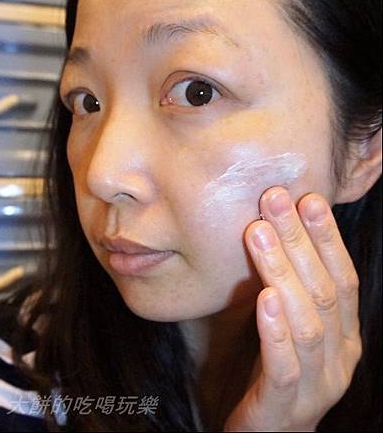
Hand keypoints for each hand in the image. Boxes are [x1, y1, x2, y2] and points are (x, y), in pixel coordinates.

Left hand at [223, 187, 361, 431]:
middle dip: (300, 241)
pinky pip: (285, 366)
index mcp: (345, 335)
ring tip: (259, 232)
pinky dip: (277, 330)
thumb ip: (293, 286)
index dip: (327, 237)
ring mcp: (318, 386)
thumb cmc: (276, 368)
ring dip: (283, 271)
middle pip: (325, 291)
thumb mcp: (291, 323)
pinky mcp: (285, 407)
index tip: (308, 198)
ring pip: (307, 322)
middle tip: (275, 200)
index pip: (344, 278)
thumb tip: (280, 226)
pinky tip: (265, 299)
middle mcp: (340, 358)